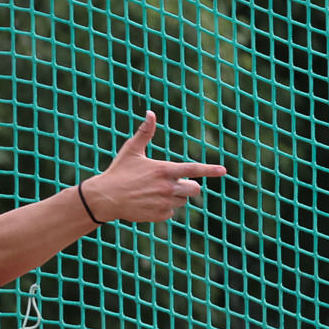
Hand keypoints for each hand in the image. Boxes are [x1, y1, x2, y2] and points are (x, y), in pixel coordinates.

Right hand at [78, 113, 228, 224]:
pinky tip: (148, 203)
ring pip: (182, 201)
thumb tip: (151, 113)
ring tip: (155, 193)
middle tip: (175, 184)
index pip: (193, 170)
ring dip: (175, 197)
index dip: (210, 170)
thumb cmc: (118, 171)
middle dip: (189, 187)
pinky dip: (163, 209)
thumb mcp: (131, 150)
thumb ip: (145, 132)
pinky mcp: (158, 215)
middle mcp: (167, 187)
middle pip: (194, 189)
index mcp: (164, 170)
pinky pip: (170, 213)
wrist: (105, 198)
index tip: (223, 171)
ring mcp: (164, 203)